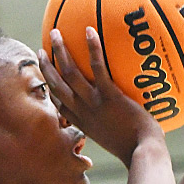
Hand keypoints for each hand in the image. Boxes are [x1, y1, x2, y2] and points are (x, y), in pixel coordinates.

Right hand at [38, 27, 163, 167]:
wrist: (142, 152)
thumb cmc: (136, 148)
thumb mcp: (117, 141)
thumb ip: (114, 128)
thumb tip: (125, 119)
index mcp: (83, 124)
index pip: (60, 106)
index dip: (49, 91)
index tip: (45, 78)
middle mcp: (84, 113)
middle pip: (56, 86)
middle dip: (46, 67)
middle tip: (41, 49)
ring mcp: (95, 104)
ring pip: (70, 74)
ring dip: (60, 51)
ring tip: (55, 32)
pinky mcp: (110, 96)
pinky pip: (98, 68)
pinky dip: (92, 48)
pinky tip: (89, 30)